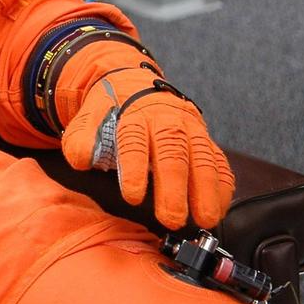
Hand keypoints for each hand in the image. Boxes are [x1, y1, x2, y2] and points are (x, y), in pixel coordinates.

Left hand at [61, 66, 233, 228]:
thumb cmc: (112, 109)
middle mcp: (165, 119)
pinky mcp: (205, 139)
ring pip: (201, 157)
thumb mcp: (88, 118)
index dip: (133, 170)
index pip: (133, 142)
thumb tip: (82, 159)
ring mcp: (189, 128)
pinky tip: (219, 208)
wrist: (134, 84)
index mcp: (133, 114)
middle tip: (171, 218)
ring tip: (204, 219)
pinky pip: (219, 161)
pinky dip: (222, 186)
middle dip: (173, 188)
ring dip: (205, 190)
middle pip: (172, 153)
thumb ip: (81, 141)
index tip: (131, 196)